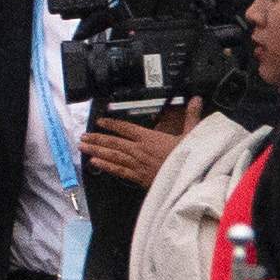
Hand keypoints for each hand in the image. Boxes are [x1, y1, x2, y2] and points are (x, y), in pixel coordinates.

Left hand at [81, 101, 197, 187]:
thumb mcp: (193, 135)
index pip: (127, 128)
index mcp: (151, 138)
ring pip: (112, 155)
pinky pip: (118, 170)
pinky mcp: (138, 177)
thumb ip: (191, 116)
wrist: (191, 180)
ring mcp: (137, 164)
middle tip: (83, 136)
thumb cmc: (192, 158)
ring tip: (83, 147)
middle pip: (114, 142)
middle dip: (97, 138)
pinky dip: (106, 166)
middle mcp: (140, 150)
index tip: (100, 121)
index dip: (112, 124)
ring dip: (96, 150)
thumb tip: (196, 99)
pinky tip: (94, 163)